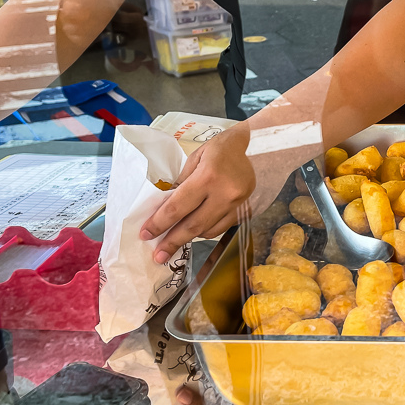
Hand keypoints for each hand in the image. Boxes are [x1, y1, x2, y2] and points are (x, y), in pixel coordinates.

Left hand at [141, 126, 254, 262]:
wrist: (258, 148)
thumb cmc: (222, 149)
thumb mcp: (196, 158)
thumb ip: (182, 183)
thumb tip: (167, 207)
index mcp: (208, 177)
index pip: (178, 207)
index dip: (160, 223)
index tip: (146, 234)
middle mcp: (223, 194)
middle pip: (193, 226)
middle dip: (172, 241)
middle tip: (158, 256)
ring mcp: (237, 205)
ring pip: (208, 231)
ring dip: (189, 237)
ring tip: (174, 241)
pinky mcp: (245, 211)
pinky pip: (221, 227)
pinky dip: (206, 231)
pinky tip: (196, 229)